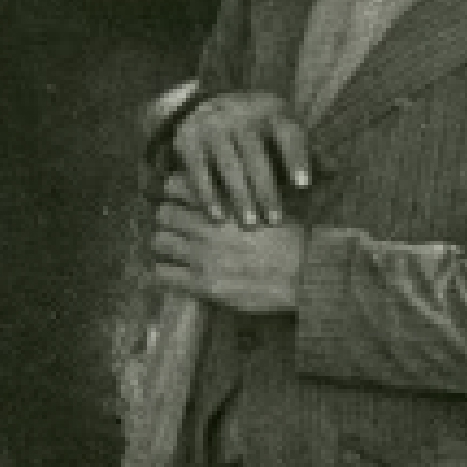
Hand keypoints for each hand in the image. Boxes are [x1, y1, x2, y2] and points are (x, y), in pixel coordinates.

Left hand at [151, 199, 306, 316]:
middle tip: (175, 225)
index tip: (178, 197)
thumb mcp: (270, 203)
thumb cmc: (294, 241)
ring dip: (165, 243)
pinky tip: (175, 270)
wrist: (307, 277)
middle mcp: (209, 226)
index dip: (174, 190)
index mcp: (225, 203)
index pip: (177, 185)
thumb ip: (242, 193)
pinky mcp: (203, 284)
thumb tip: (225, 182)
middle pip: (163, 213)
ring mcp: (203, 256)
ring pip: (159, 241)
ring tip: (174, 248)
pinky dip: (165, 270)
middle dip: (167, 217)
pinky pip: (164, 273)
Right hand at [167, 89, 314, 223]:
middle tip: (276, 220)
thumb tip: (336, 170)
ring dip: (240, 197)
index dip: (296, 158)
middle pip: (255, 154)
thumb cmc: (257, 129)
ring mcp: (211, 126)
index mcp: (272, 110)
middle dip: (266, 189)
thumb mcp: (282, 129)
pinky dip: (208, 195)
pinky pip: (198, 171)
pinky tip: (217, 217)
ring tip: (251, 224)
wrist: (203, 105)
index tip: (303, 185)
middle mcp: (240, 114)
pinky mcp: (187, 140)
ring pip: (228, 165)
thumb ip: (308, 152)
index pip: (287, 133)